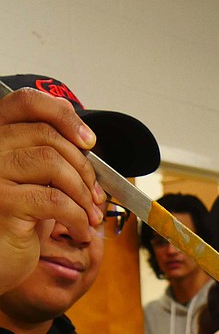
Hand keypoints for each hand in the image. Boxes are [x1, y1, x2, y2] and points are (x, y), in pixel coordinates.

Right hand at [0, 87, 105, 292]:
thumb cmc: (15, 224)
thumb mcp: (33, 183)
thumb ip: (48, 156)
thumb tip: (85, 139)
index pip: (26, 102)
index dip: (63, 115)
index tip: (89, 141)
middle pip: (48, 135)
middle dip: (83, 167)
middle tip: (95, 195)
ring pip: (53, 163)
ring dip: (83, 192)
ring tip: (89, 216)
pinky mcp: (4, 203)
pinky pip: (55, 200)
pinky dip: (78, 218)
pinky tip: (81, 232)